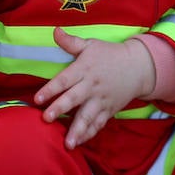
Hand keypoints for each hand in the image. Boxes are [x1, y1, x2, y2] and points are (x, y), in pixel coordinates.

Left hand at [33, 29, 154, 148]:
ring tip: (67, 144)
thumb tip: (54, 31)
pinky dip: (89, 133)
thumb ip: (71, 42)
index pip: (64, 80)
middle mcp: (92, 86)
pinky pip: (98, 124)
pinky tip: (79, 142)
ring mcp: (101, 100)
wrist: (137, 67)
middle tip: (46, 119)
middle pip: (74, 99)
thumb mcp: (90, 45)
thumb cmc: (109, 54)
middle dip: (60, 109)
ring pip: (88, 117)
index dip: (50, 89)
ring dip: (77, 130)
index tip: (37, 99)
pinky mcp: (109, 110)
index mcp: (84, 69)